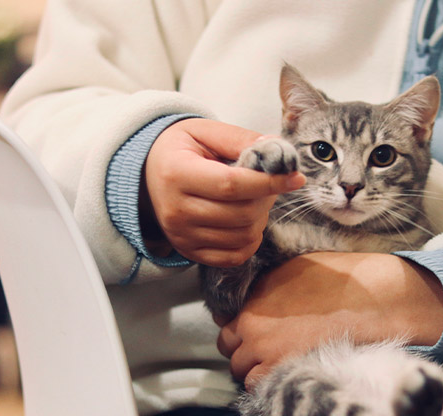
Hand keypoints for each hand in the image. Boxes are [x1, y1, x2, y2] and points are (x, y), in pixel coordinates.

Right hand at [141, 118, 305, 266]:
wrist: (147, 174)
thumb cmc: (180, 150)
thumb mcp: (204, 131)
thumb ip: (240, 139)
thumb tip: (278, 151)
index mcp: (177, 173)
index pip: (232, 185)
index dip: (269, 182)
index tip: (295, 178)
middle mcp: (175, 210)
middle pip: (241, 214)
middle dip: (266, 198)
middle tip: (267, 183)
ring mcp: (181, 235)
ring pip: (242, 236)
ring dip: (260, 218)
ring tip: (253, 199)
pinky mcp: (189, 252)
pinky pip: (234, 256)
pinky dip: (250, 241)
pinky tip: (247, 221)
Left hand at [217, 252, 442, 388]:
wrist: (370, 300)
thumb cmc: (340, 280)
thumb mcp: (293, 269)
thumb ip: (266, 288)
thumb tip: (254, 299)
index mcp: (253, 297)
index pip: (224, 322)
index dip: (240, 330)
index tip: (254, 333)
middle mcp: (252, 324)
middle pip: (229, 348)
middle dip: (244, 350)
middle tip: (267, 351)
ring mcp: (264, 350)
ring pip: (241, 372)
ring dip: (254, 371)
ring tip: (279, 366)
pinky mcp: (282, 371)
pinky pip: (259, 387)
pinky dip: (267, 385)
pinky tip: (287, 376)